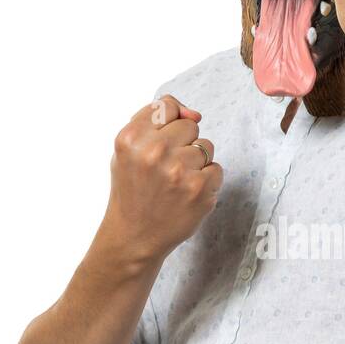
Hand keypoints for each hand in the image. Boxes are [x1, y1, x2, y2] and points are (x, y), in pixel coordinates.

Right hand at [103, 95, 222, 264]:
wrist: (135, 237)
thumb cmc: (133, 190)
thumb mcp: (128, 150)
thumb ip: (154, 122)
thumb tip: (194, 114)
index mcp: (130, 138)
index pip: (167, 106)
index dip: (168, 123)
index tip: (162, 143)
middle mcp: (153, 151)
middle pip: (189, 125)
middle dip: (182, 143)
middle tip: (167, 168)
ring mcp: (178, 171)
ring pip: (206, 146)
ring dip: (196, 162)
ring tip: (176, 182)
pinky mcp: (200, 189)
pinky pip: (216, 169)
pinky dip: (206, 181)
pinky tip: (187, 194)